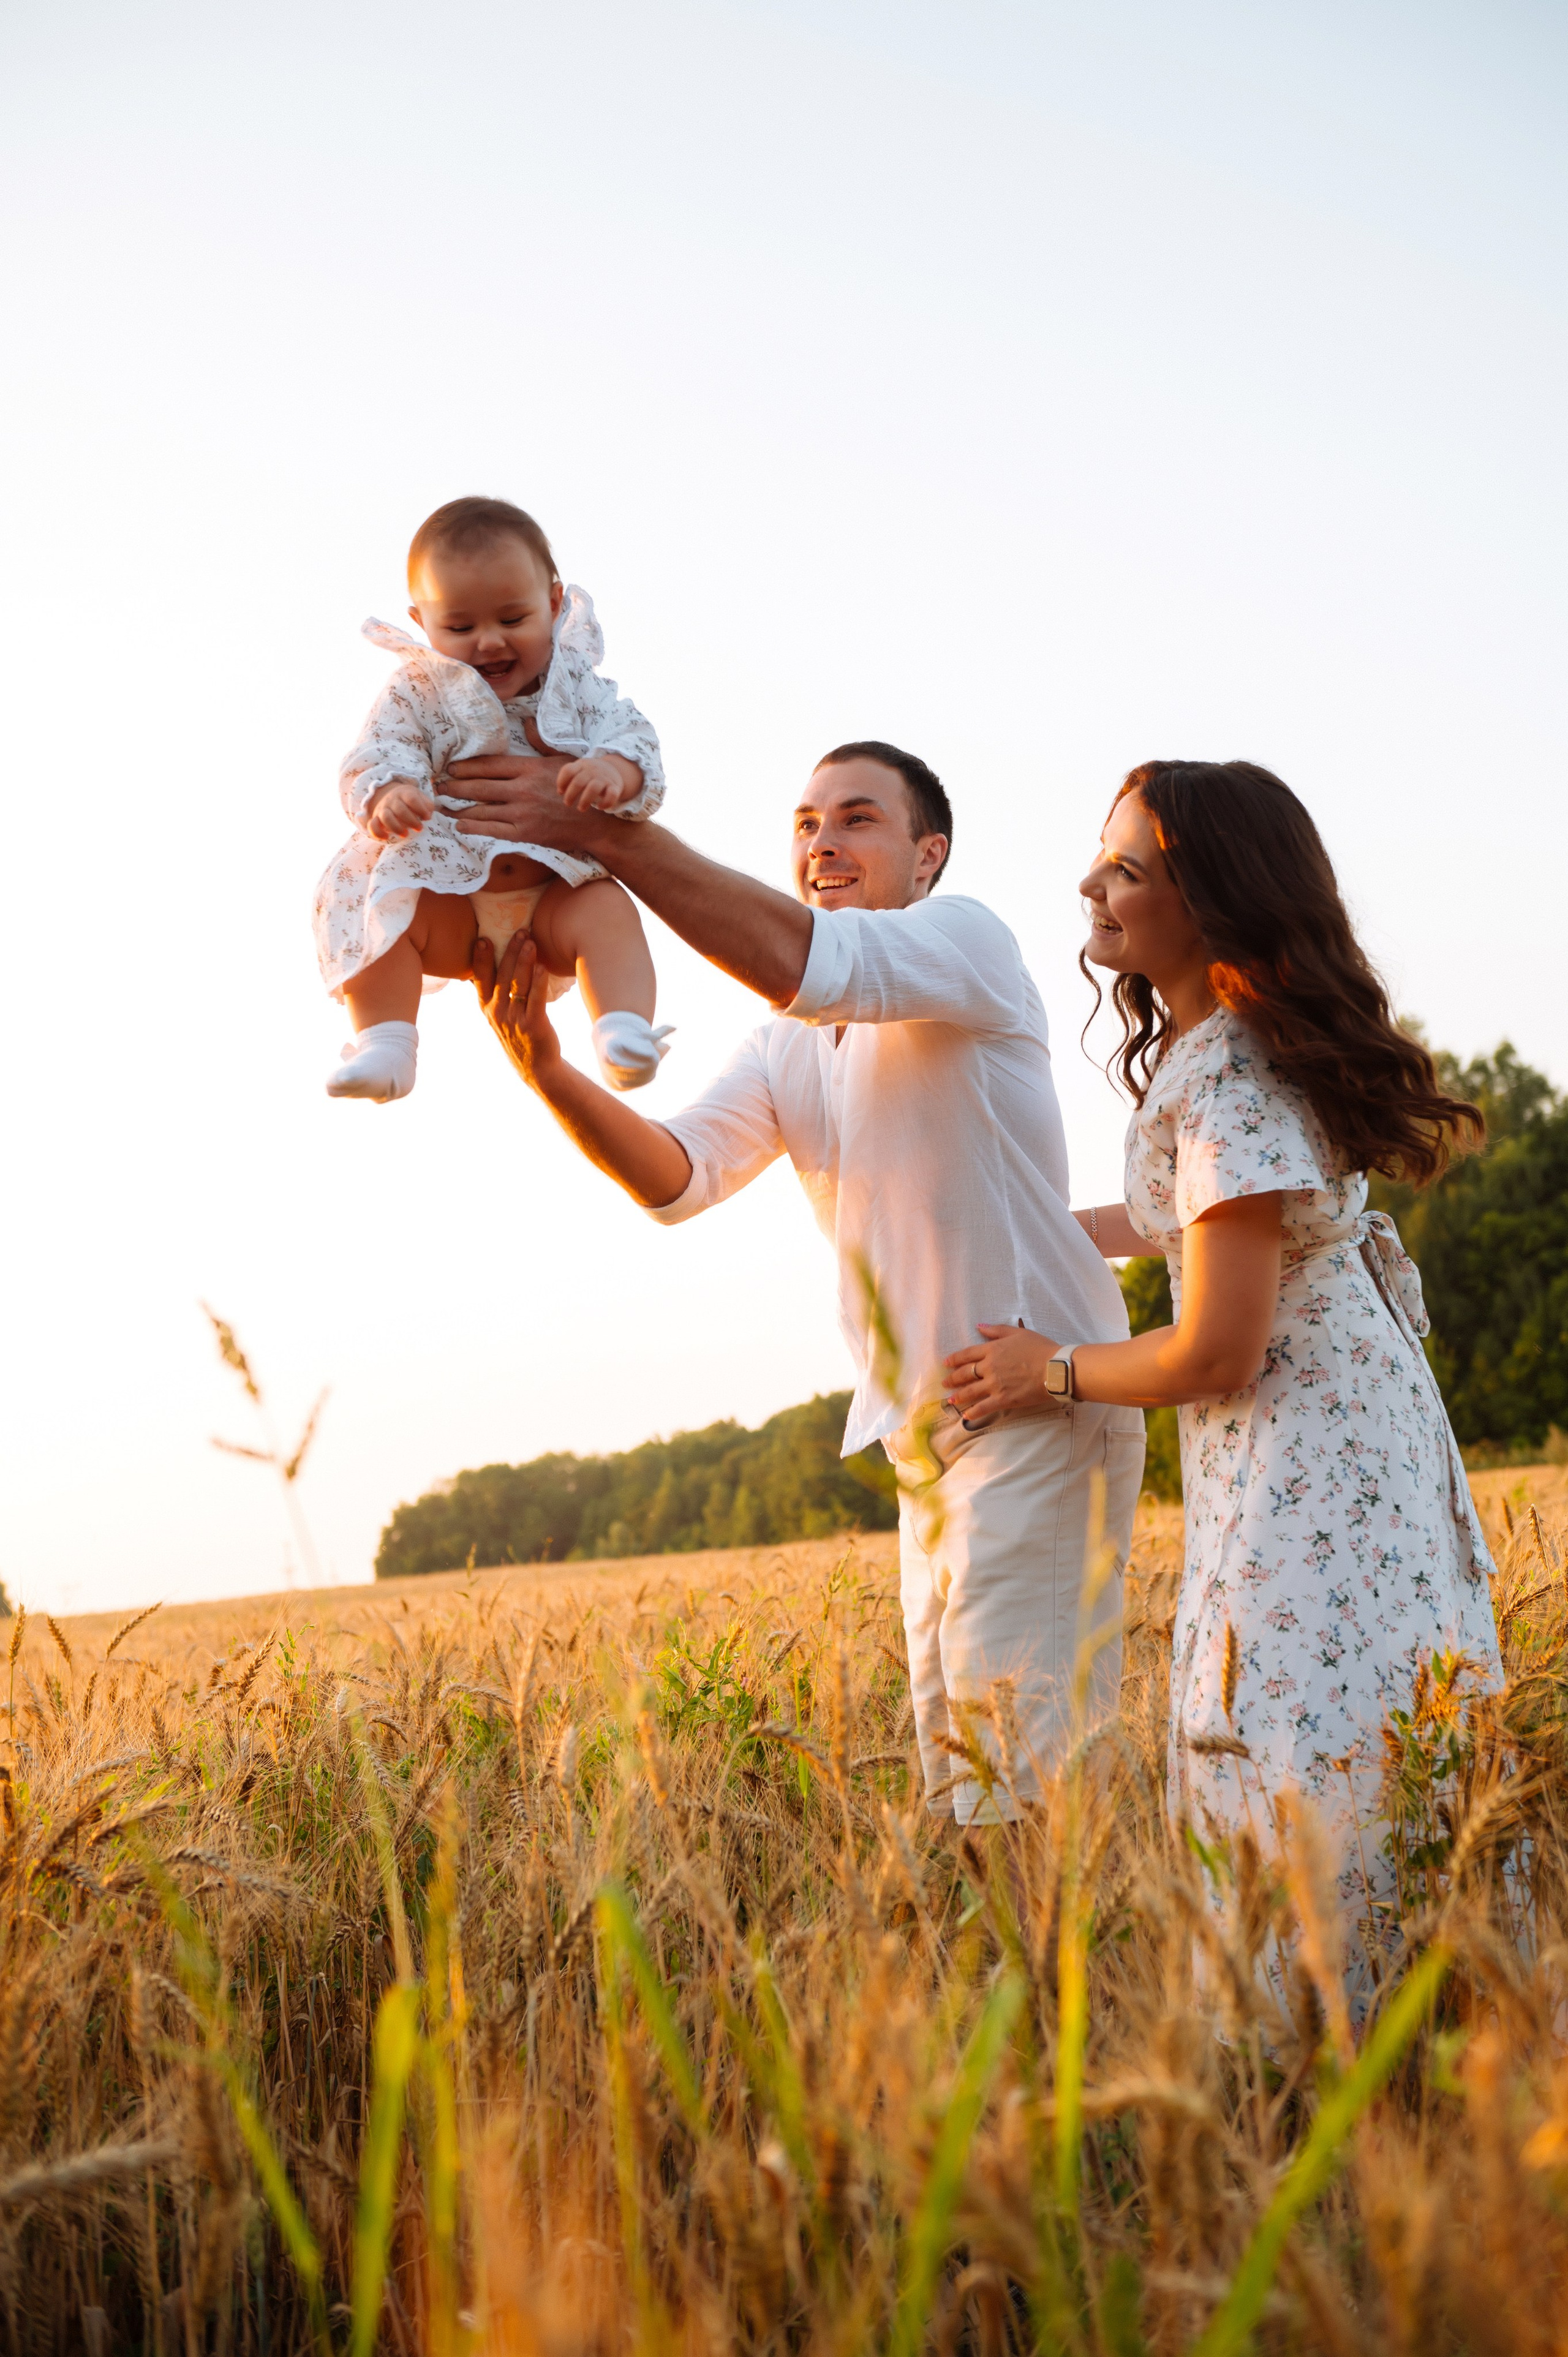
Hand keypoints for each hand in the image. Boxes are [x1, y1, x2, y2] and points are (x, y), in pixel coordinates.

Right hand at [366, 781, 434, 841]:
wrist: (390, 796)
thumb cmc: (409, 800)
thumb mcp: (420, 798)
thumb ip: (427, 805)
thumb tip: (428, 815)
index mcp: (404, 793)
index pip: (411, 798)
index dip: (421, 809)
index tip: (427, 818)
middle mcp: (391, 800)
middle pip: (400, 809)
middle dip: (411, 821)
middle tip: (419, 828)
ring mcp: (382, 809)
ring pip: (386, 817)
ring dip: (396, 828)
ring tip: (405, 834)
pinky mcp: (375, 818)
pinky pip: (372, 826)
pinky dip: (378, 833)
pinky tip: (387, 837)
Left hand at [446, 752, 586, 845]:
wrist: (596, 822)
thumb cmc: (580, 788)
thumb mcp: (563, 760)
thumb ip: (540, 743)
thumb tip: (526, 723)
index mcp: (529, 769)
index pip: (490, 765)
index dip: (467, 766)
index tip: (450, 766)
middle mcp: (522, 790)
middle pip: (480, 787)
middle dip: (456, 786)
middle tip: (439, 786)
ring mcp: (522, 813)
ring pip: (482, 810)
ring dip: (458, 809)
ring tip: (442, 806)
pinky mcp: (525, 834)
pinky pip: (493, 830)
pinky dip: (473, 828)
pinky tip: (459, 826)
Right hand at [472, 929, 562, 1088]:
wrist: (537, 1067)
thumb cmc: (519, 1034)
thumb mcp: (500, 1015)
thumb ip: (495, 992)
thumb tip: (491, 963)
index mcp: (487, 1008)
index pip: (480, 979)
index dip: (480, 959)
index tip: (481, 938)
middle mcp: (498, 1012)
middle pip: (502, 976)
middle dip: (509, 951)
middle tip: (519, 930)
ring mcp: (515, 1019)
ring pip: (518, 984)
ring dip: (523, 960)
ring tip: (529, 941)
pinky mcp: (534, 1025)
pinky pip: (536, 999)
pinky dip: (539, 981)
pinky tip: (542, 966)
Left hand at [557, 752, 642, 811]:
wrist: (614, 768)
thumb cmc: (591, 773)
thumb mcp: (580, 769)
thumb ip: (569, 776)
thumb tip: (560, 791)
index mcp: (582, 765)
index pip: (568, 770)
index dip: (562, 782)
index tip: (560, 792)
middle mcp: (593, 770)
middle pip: (579, 781)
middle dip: (571, 794)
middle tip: (567, 803)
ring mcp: (604, 778)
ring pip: (593, 788)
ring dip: (585, 800)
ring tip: (581, 808)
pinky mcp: (615, 787)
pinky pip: (611, 795)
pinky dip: (605, 803)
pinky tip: (600, 807)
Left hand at [943, 1323, 1062, 1426]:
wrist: (1055, 1368)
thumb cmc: (1040, 1348)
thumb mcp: (1018, 1332)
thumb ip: (996, 1330)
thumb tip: (979, 1326)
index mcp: (992, 1349)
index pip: (967, 1354)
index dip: (955, 1359)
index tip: (946, 1363)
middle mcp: (989, 1367)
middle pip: (965, 1373)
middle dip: (953, 1379)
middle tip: (945, 1383)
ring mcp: (995, 1384)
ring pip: (970, 1391)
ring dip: (959, 1396)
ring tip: (950, 1400)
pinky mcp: (1003, 1399)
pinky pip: (983, 1407)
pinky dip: (973, 1413)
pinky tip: (965, 1417)